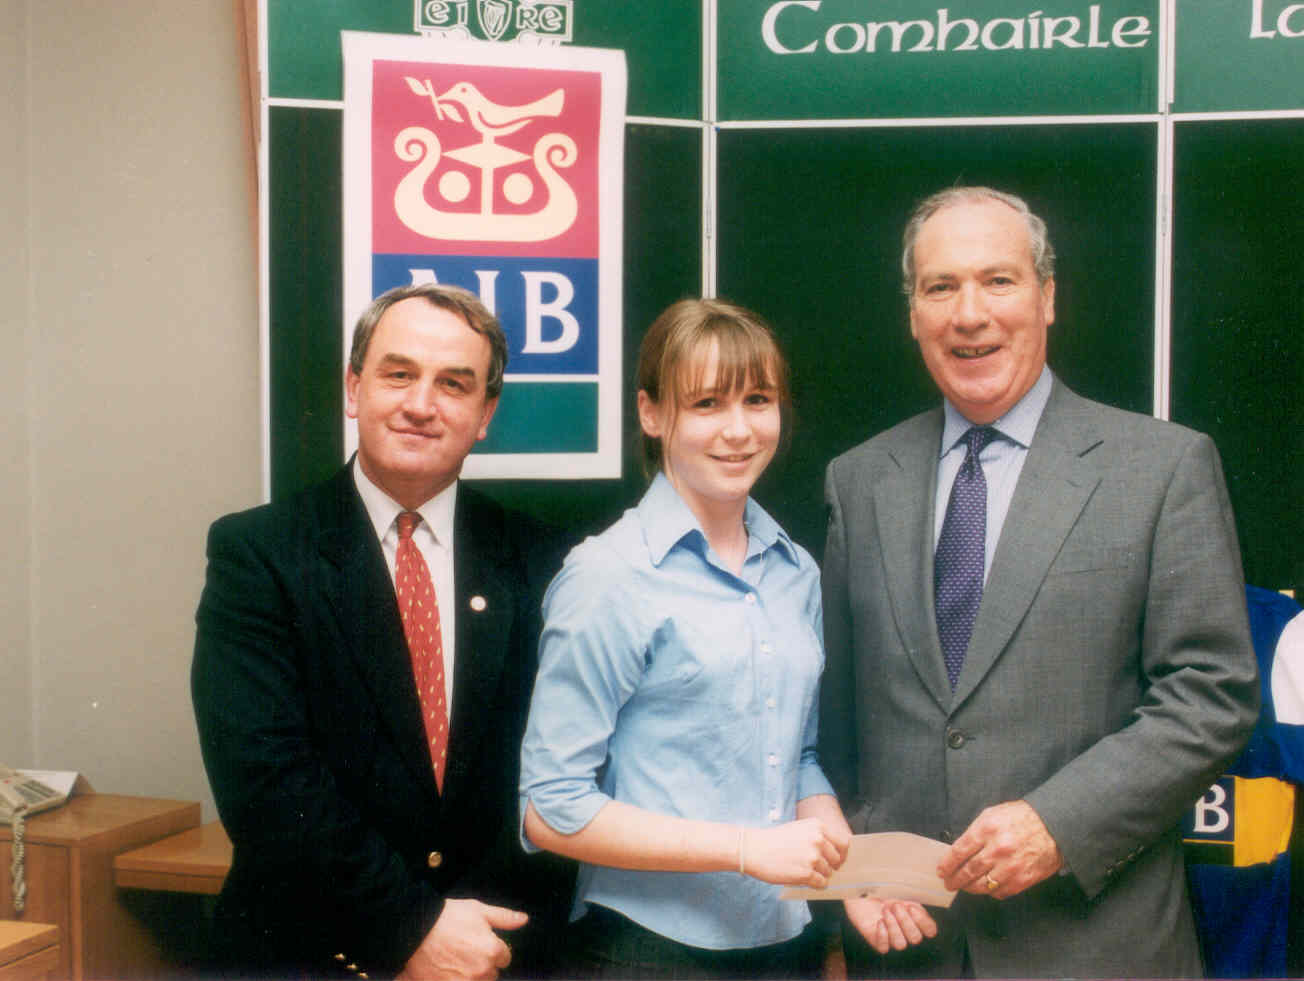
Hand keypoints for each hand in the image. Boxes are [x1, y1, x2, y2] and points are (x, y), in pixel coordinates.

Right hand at [398, 899, 526, 980]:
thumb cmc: (447, 917)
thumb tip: (524, 919)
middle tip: (466, 950)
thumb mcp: (479, 910)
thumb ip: (504, 917)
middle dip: (483, 963)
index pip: (505, 957)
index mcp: (492, 951)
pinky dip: (458, 979)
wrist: (415, 930)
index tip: (480, 941)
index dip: (494, 948)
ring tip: (456, 960)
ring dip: (471, 974)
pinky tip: (450, 970)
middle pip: (492, 973)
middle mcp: (481, 971)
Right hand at [741, 818, 849, 887]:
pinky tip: (803, 879)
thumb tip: (836, 853)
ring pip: (828, 873)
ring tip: (803, 871)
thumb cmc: (774, 840)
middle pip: (837, 860)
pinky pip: (821, 883)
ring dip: (819, 875)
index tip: (836, 860)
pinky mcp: (806, 873)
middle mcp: (818, 840)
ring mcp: (813, 857)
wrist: (753, 849)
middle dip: (830, 866)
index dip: (841, 854)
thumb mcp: (799, 829)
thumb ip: (818, 837)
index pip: (844, 843)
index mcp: (818, 826)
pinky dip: (815, 884)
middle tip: (817, 868)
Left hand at [843, 895, 937, 953]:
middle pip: (915, 938)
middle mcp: (905, 930)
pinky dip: (882, 935)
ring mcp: (891, 937)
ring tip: (884, 911)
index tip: (911, 907)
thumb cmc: (882, 887)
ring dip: (893, 926)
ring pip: (900, 944)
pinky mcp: (876, 939)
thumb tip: (923, 895)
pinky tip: (878, 921)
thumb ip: (915, 894)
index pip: (930, 931)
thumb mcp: (901, 888)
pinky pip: (884, 948)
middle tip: (894, 905)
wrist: (861, 887)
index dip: (923, 922)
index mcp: (915, 918)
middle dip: (905, 921)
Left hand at [937, 800, 1062, 899]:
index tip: (941, 871)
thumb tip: (958, 851)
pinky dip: (991, 892)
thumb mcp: (992, 815)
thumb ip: (975, 832)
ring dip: (969, 888)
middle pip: (968, 871)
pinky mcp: (1023, 880)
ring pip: (982, 885)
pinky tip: (987, 887)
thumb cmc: (1021, 818)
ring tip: (964, 887)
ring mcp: (1011, 866)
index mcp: (987, 829)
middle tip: (949, 883)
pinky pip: (1000, 892)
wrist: (1053, 826)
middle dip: (955, 880)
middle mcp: (998, 849)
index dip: (947, 864)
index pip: (959, 851)